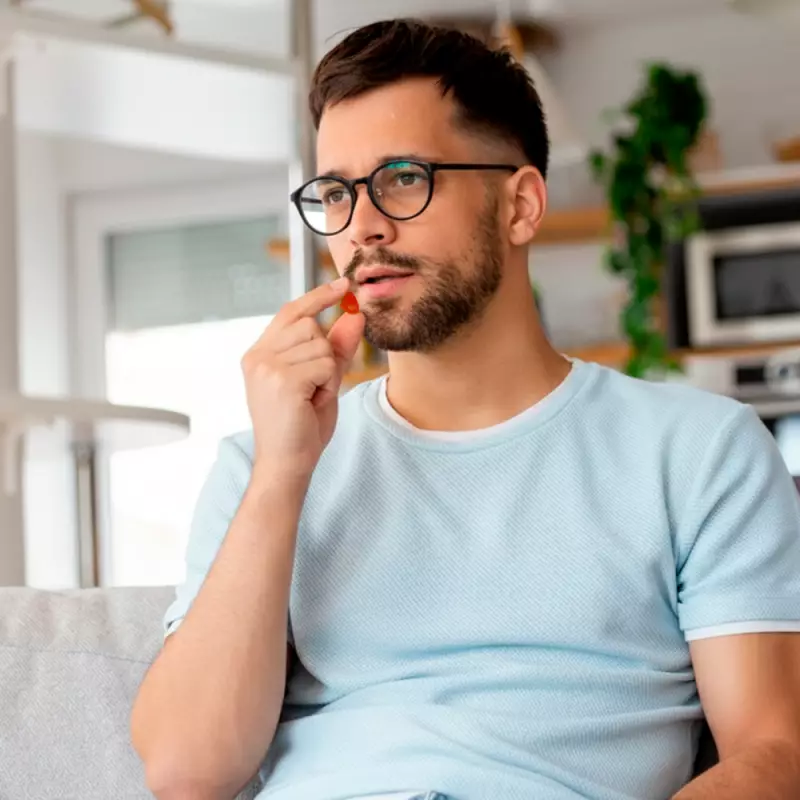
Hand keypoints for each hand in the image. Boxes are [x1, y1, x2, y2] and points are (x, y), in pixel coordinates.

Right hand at [241, 277, 364, 478]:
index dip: (317, 297)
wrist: (287, 464)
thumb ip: (337, 347)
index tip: (342, 285)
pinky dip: (328, 384)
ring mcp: (266, 366)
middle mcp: (258, 356)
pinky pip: (325, 364)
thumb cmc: (302, 427)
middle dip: (324, 355)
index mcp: (259, 354)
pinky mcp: (282, 379)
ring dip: (327, 372)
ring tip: (311, 398)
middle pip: (310, 327)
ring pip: (320, 346)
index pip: (290, 312)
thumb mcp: (322, 380)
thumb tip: (354, 314)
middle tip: (314, 388)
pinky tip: (311, 403)